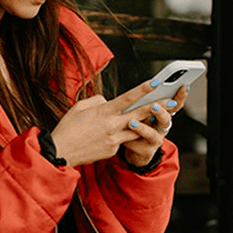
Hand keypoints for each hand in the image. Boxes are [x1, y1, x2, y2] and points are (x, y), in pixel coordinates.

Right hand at [47, 81, 162, 166]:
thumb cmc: (67, 127)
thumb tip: (108, 102)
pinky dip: (119, 136)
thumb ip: (97, 101)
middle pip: (140, 114)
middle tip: (172, 102)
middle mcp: (112, 125)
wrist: (61, 151)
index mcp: (104, 112)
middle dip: (157, 107)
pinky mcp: (112, 151)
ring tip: (157, 119)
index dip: (143, 89)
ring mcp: (114, 139)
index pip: (128, 97)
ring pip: (135, 129)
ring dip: (145, 124)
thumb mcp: (79, 107)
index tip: (156, 81)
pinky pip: (121, 140)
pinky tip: (107, 137)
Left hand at [119, 86, 187, 167]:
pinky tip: (123, 136)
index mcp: (163, 114)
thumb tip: (147, 84)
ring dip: (143, 128)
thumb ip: (146, 101)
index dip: (180, 96)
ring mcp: (155, 140)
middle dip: (161, 111)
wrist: (136, 149)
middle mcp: (162, 127)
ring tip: (132, 123)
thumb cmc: (140, 124)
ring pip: (152, 134)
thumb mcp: (144, 110)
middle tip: (154, 106)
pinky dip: (130, 140)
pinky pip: (138, 144)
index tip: (183, 86)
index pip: (175, 104)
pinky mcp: (146, 151)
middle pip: (166, 119)